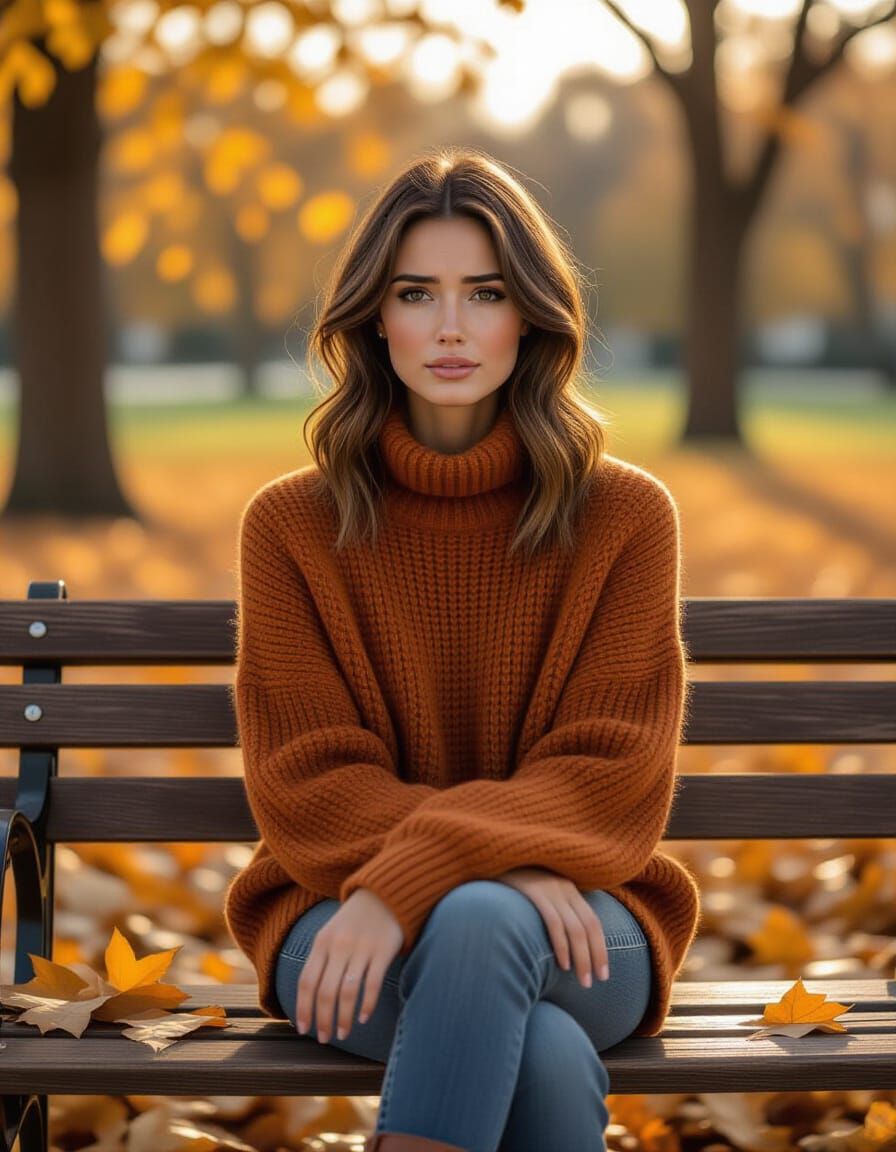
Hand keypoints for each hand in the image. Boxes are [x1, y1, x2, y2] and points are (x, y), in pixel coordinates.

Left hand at [295, 888, 402, 1042]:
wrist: (385, 892)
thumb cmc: (355, 919)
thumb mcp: (331, 933)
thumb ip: (320, 960)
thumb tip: (308, 997)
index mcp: (321, 942)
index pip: (306, 982)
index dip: (303, 1008)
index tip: (303, 1029)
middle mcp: (339, 946)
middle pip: (325, 992)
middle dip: (322, 1019)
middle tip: (325, 1038)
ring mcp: (361, 948)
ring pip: (347, 992)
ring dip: (344, 1018)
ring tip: (344, 1033)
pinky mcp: (383, 951)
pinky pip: (372, 984)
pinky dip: (366, 1004)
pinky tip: (364, 1018)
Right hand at [496, 867, 608, 985]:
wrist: (491, 854)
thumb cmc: (511, 881)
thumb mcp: (537, 892)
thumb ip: (551, 910)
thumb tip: (560, 943)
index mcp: (569, 888)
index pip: (593, 922)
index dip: (601, 949)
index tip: (603, 973)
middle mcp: (564, 887)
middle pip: (588, 926)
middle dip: (595, 957)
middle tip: (596, 982)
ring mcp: (550, 888)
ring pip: (575, 928)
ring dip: (582, 958)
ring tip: (583, 980)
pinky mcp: (533, 890)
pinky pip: (554, 922)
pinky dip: (561, 945)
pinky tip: (562, 964)